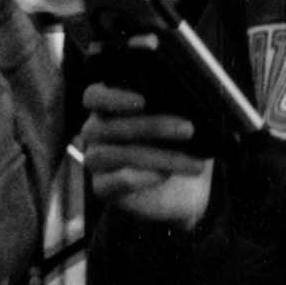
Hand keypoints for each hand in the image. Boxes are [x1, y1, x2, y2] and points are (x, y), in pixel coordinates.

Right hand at [79, 79, 212, 227]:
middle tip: (189, 129)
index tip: (143, 101)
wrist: (185, 187)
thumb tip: (184, 97)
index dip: (112, 98)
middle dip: (152, 127)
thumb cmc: (179, 143)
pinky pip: (112, 182)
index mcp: (108, 106)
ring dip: (157, 157)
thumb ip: (174, 106)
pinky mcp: (102, 187)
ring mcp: (96, 160)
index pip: (93, 97)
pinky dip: (141, 178)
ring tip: (192, 162)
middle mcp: (95, 131)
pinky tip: (165, 175)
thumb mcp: (180, 121)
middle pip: (108, 126)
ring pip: (114, 154)